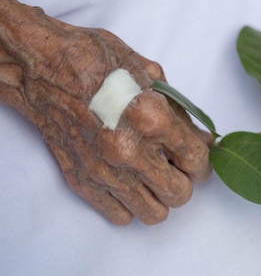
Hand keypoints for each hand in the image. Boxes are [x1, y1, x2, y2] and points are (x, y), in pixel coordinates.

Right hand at [0, 0, 210, 223]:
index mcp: (151, 119)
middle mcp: (129, 151)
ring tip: (153, 178)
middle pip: (180, 194)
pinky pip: (120, 216)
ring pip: (154, 213)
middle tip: (176, 167)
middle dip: (184, 180)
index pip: (196, 161)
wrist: (41, 67)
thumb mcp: (150, 74)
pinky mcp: (82, 181)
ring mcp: (103, 170)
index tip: (198, 161)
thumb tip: (203, 139)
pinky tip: (129, 182)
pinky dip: (131, 204)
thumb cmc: (94, 59)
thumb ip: (180, 112)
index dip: (203, 163)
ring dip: (159, 197)